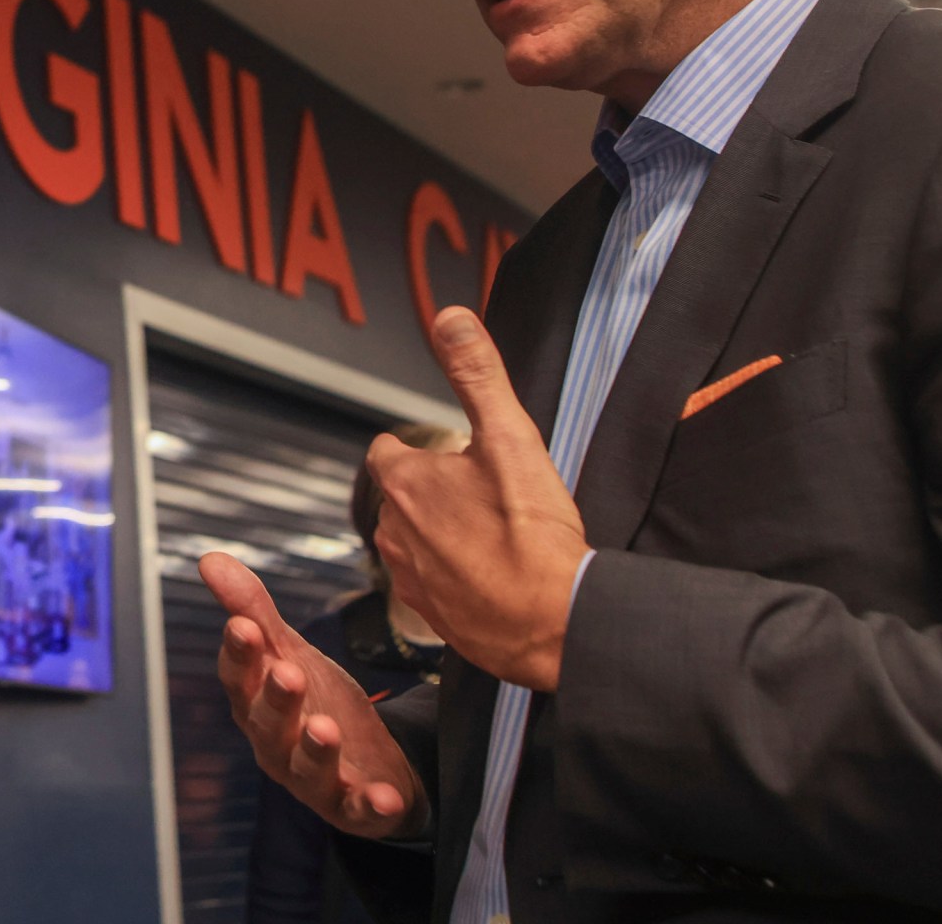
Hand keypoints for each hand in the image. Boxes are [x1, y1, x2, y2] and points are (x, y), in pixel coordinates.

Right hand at [200, 551, 427, 838]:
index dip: (240, 654)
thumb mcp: (290, 652)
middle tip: (288, 673)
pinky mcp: (353, 806)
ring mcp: (314, 779)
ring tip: (325, 728)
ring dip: (315, 750)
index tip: (244, 627)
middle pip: (269, 723)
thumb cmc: (316, 702)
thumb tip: (209, 558)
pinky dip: (369, 805)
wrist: (367, 761)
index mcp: (256, 703)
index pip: (240, 677)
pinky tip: (382, 796)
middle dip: (277, 699)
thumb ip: (254, 610)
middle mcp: (276, 744)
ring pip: (307, 767)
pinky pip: (358, 810)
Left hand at [369, 306, 587, 691]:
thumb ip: (477, 375)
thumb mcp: (510, 437)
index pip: (388, 451)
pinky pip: (431, 584)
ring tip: (492, 537)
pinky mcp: (428, 615)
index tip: (451, 455)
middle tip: (485, 498)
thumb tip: (451, 319)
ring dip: (443, 536)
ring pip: (415, 541)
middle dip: (435, 493)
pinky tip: (491, 575)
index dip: (420, 449)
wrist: (553, 622)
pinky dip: (454, 577)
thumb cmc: (531, 534)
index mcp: (404, 483)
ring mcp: (407, 578)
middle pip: (402, 497)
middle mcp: (393, 531)